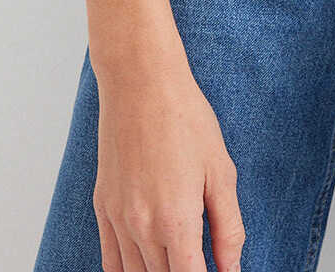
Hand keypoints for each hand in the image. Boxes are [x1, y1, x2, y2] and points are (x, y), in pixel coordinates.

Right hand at [93, 38, 245, 271]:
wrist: (140, 82)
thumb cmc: (185, 119)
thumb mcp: (221, 171)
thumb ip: (228, 228)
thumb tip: (232, 268)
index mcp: (176, 222)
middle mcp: (142, 228)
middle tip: (200, 261)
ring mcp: (118, 218)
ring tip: (177, 261)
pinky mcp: (102, 206)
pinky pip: (110, 261)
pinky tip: (145, 265)